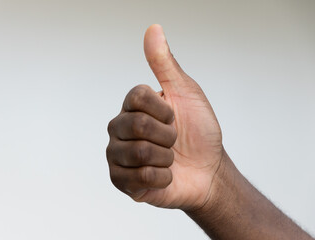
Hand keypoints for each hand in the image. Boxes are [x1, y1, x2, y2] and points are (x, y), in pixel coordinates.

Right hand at [106, 24, 223, 210]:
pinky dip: (162, 177)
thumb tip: (153, 29)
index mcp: (132, 106)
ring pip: (138, 152)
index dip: (165, 110)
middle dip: (167, 135)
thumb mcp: (186, 93)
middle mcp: (119, 127)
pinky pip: (139, 177)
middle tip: (173, 140)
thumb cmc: (198, 132)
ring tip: (168, 158)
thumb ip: (165, 64)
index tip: (175, 117)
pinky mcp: (120, 179)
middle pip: (136, 125)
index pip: (137, 97)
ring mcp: (117, 154)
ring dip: (165, 157)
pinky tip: (163, 175)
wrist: (207, 170)